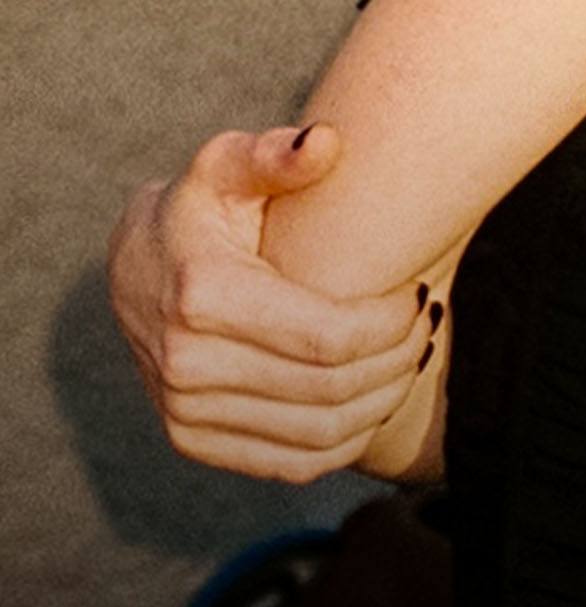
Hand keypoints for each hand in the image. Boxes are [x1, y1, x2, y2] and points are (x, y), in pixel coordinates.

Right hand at [107, 125, 434, 483]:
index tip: (421, 292)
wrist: (134, 268)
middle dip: (398, 359)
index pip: (329, 337)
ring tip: (412, 357)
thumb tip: (326, 143)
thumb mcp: (225, 166)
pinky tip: (376, 397)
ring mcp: (185, 413)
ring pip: (320, 434)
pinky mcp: (193, 443)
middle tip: (430, 323)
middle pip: (332, 389)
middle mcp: (186, 365)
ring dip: (383, 401)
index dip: (391, 323)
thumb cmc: (199, 209)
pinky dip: (348, 441)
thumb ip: (275, 154)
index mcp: (203, 297)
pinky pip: (293, 463)